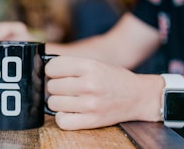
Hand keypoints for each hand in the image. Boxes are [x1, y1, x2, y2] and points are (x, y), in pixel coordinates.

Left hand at [46, 56, 163, 129]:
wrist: (138, 96)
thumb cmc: (112, 78)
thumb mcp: (93, 63)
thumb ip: (70, 65)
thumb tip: (45, 71)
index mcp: (89, 66)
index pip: (52, 67)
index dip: (51, 70)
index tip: (56, 73)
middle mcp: (89, 84)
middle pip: (51, 86)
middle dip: (55, 86)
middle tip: (66, 87)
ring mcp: (90, 104)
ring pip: (53, 103)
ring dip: (58, 101)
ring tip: (68, 99)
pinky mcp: (92, 121)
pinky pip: (61, 121)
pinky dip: (62, 117)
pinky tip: (70, 111)